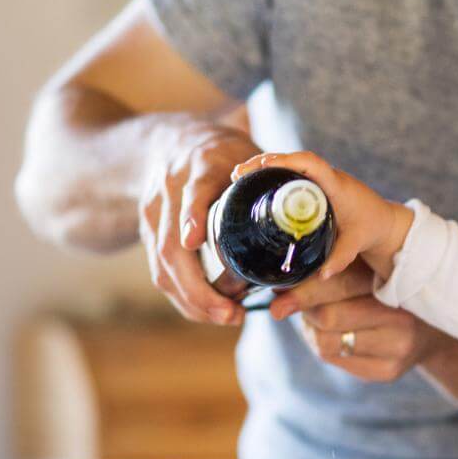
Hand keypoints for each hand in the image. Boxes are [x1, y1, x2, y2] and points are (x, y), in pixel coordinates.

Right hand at [138, 121, 259, 324]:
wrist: (170, 142)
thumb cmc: (223, 152)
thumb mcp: (246, 154)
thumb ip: (270, 180)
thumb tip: (308, 215)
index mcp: (199, 167)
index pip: (192, 193)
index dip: (192, 217)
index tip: (195, 242)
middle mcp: (169, 191)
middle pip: (171, 245)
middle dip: (198, 287)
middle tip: (231, 313)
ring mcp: (154, 213)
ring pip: (162, 265)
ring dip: (192, 299)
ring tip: (227, 317)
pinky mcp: (148, 232)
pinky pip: (160, 271)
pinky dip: (183, 296)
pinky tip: (207, 311)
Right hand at [232, 151, 413, 279]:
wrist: (385, 221)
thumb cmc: (372, 228)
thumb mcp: (356, 243)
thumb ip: (340, 258)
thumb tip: (322, 275)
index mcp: (336, 184)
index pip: (310, 163)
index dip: (286, 161)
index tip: (263, 166)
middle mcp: (327, 176)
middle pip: (292, 159)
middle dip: (264, 163)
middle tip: (238, 174)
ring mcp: (320, 179)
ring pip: (289, 164)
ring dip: (265, 166)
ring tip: (238, 178)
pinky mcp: (316, 185)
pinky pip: (292, 173)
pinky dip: (272, 175)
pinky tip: (253, 185)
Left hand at [270, 260, 447, 382]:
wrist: (432, 327)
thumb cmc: (390, 289)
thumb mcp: (370, 270)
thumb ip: (334, 271)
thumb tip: (279, 285)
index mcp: (396, 281)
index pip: (339, 284)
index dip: (303, 289)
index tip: (277, 291)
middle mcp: (401, 318)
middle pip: (328, 317)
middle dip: (303, 308)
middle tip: (288, 300)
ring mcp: (397, 349)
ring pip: (326, 342)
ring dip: (310, 328)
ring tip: (314, 315)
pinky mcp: (388, 371)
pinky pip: (335, 358)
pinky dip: (323, 343)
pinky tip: (331, 332)